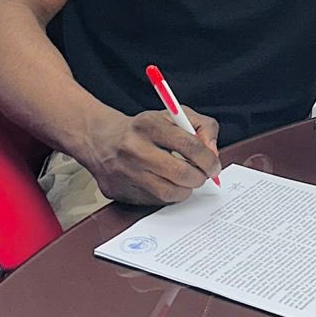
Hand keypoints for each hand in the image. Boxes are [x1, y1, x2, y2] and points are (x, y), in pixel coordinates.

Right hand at [84, 106, 220, 205]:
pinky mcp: (119, 191)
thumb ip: (202, 127)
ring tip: (183, 180)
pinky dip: (166, 195)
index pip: (189, 145)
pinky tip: (163, 183)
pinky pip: (153, 202)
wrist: (101, 139)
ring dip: (184, 190)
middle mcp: (134, 148)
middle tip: (201, 175)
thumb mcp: (174, 115)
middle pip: (180, 173)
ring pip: (169, 193)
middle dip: (199, 178)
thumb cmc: (144, 128)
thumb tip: (213, 154)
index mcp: (149, 125)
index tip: (214, 166)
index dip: (208, 159)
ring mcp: (124, 172)